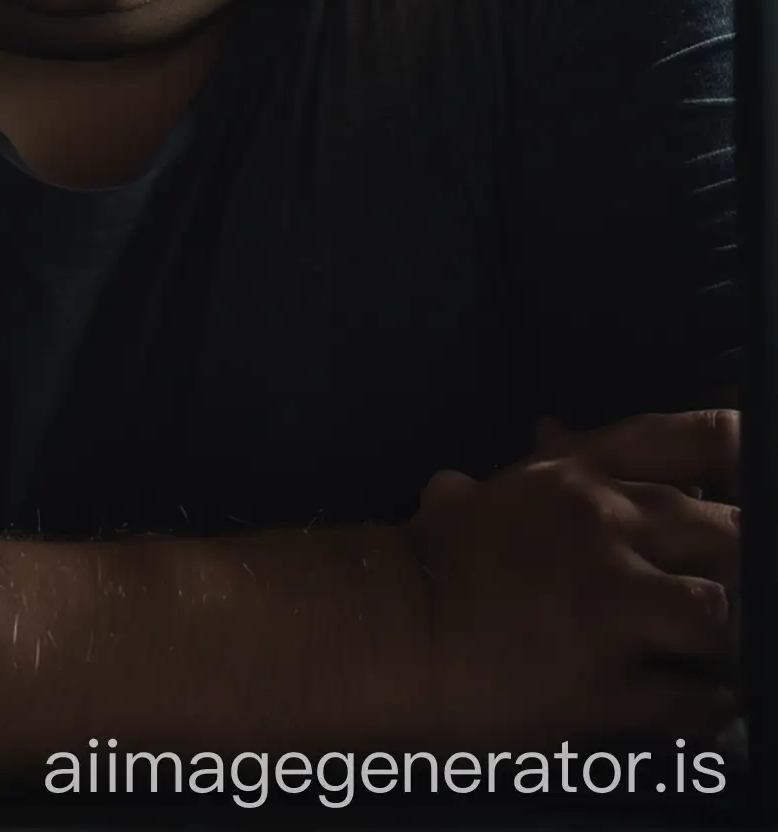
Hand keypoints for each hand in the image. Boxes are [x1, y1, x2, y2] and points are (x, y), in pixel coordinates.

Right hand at [404, 410, 740, 745]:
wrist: (390, 629)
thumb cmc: (439, 557)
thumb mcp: (493, 490)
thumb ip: (545, 464)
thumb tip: (554, 429)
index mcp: (583, 475)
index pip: (701, 441)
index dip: (750, 463)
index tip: (755, 489)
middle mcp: (606, 525)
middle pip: (731, 532)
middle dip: (747, 561)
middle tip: (742, 583)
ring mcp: (609, 605)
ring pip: (723, 613)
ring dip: (731, 633)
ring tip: (719, 645)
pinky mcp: (607, 685)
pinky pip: (696, 700)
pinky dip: (709, 702)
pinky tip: (701, 696)